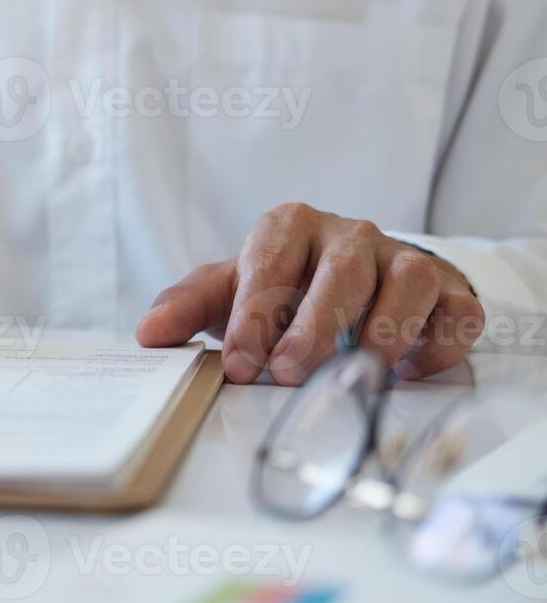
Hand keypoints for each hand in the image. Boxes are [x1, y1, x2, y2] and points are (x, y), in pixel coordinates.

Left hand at [135, 203, 483, 383]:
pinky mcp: (447, 288)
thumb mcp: (230, 289)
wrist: (351, 276)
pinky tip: (411, 371)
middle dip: (314, 326)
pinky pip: (456, 310)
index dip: (254, 315)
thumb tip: (148, 335)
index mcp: (289, 226)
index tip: (241, 365)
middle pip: (339, 271)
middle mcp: (349, 234)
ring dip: (383, 332)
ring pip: (407, 281)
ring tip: (356, 375)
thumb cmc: (284, 285)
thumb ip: (188, 307)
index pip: (270, 263)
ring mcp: (402, 257)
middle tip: (289, 374)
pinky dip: (439, 342)